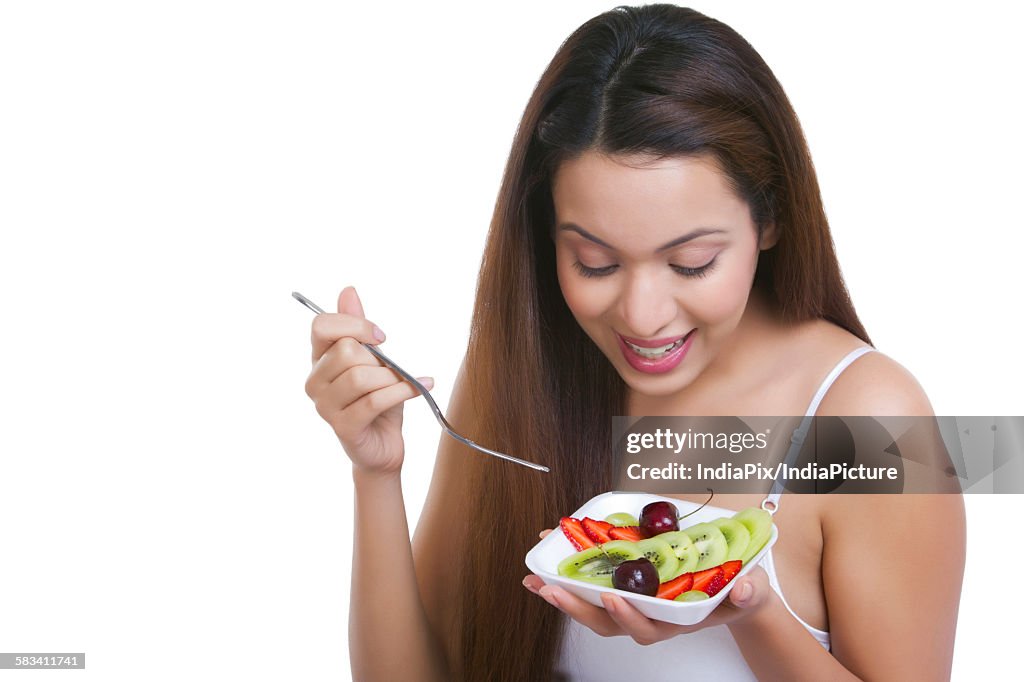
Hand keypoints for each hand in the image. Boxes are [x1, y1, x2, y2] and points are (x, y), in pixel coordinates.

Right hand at [304, 286, 432, 475]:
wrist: (383, 445)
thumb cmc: (378, 400)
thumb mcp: (373, 360)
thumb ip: (359, 328)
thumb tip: (348, 290)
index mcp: (319, 358)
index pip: (321, 325)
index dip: (355, 324)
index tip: (381, 336)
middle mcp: (315, 381)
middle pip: (346, 350)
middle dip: (378, 358)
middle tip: (393, 370)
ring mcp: (325, 406)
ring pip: (360, 376)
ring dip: (392, 378)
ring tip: (405, 382)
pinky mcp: (343, 427)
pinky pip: (374, 401)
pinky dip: (403, 391)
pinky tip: (422, 386)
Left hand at [522, 529, 774, 644]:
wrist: (734, 590)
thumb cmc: (739, 593)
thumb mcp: (751, 592)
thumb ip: (749, 592)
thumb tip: (745, 589)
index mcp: (675, 621)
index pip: (646, 628)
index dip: (627, 617)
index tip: (613, 598)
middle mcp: (649, 617)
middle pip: (606, 622)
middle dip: (576, 607)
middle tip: (551, 588)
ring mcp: (633, 603)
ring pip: (592, 608)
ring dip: (563, 593)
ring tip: (536, 578)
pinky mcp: (624, 586)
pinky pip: (591, 585)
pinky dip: (569, 571)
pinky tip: (551, 552)